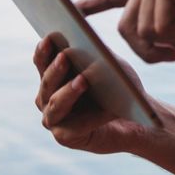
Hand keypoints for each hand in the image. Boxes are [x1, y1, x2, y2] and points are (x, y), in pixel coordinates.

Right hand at [33, 36, 148, 153]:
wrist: (132, 120)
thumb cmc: (118, 89)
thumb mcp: (111, 67)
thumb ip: (97, 56)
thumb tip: (88, 44)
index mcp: (53, 76)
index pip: (42, 60)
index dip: (43, 50)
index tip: (49, 37)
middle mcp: (46, 98)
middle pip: (47, 82)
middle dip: (56, 69)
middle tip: (65, 56)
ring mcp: (53, 119)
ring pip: (56, 104)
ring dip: (69, 91)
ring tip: (83, 80)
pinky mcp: (65, 137)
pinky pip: (76, 126)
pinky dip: (93, 116)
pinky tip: (107, 109)